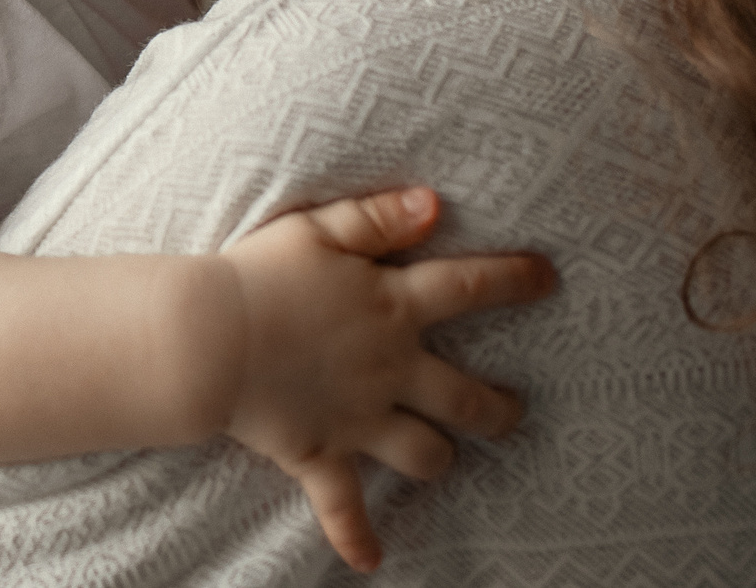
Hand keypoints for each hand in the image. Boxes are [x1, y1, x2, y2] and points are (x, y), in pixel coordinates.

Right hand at [218, 187, 554, 573]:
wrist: (207, 339)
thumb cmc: (257, 274)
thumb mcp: (318, 230)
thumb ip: (378, 217)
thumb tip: (434, 202)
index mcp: (392, 308)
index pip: (469, 288)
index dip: (513, 280)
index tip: (548, 278)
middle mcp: (389, 369)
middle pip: (465, 396)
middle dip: (498, 408)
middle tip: (514, 412)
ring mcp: (359, 419)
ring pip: (424, 453)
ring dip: (439, 459)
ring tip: (446, 460)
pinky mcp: (321, 455)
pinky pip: (345, 508)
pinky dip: (356, 537)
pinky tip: (371, 560)